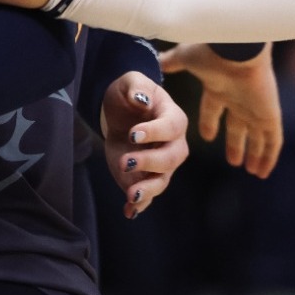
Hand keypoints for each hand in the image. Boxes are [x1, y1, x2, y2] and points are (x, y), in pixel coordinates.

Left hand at [98, 71, 187, 218]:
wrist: (120, 114)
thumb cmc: (129, 95)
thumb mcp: (130, 82)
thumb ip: (136, 86)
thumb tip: (140, 98)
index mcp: (173, 119)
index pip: (170, 128)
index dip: (154, 132)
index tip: (132, 133)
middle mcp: (174, 145)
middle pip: (170, 158)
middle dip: (149, 162)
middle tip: (126, 161)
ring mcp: (161, 165)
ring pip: (162, 180)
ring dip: (148, 189)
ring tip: (131, 195)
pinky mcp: (145, 177)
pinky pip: (148, 194)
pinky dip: (140, 205)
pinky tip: (129, 211)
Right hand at [160, 43, 282, 177]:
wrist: (235, 50)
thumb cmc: (208, 52)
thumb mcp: (183, 58)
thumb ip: (170, 62)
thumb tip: (154, 60)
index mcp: (218, 87)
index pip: (213, 111)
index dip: (210, 124)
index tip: (208, 137)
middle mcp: (237, 100)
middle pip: (238, 127)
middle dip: (236, 144)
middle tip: (234, 163)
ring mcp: (255, 108)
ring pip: (257, 137)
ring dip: (254, 154)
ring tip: (252, 172)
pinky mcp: (270, 115)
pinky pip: (272, 141)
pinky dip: (269, 157)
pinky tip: (263, 171)